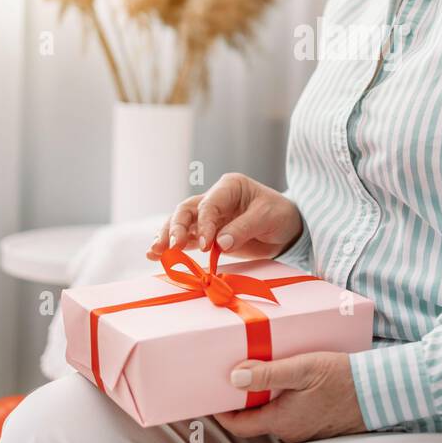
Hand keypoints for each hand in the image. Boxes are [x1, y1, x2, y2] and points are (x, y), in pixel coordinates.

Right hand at [147, 172, 303, 261]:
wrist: (287, 229)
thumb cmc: (279, 215)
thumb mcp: (267, 217)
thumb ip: (243, 229)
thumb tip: (219, 243)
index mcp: (229, 187)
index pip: (208, 204)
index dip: (204, 224)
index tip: (205, 245)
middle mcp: (214, 199)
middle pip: (186, 210)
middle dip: (176, 228)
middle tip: (172, 247)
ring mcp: (209, 217)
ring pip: (180, 223)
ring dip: (167, 237)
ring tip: (155, 252)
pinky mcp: (207, 234)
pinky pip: (187, 238)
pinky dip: (173, 246)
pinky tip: (158, 256)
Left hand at [214, 352, 366, 442]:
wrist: (381, 391)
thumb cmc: (343, 378)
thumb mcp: (303, 368)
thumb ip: (268, 373)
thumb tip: (235, 377)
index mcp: (281, 420)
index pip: (239, 425)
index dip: (221, 412)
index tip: (210, 396)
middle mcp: (290, 431)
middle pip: (255, 419)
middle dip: (244, 400)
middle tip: (235, 375)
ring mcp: (305, 431)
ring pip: (274, 415)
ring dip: (265, 398)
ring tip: (262, 372)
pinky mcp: (318, 425)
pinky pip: (292, 415)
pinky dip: (283, 400)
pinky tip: (289, 382)